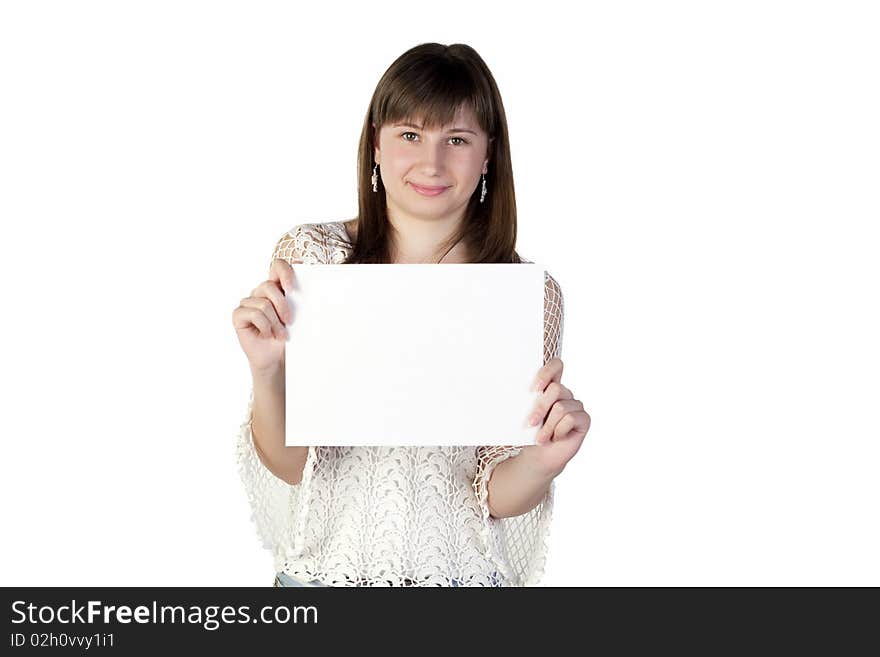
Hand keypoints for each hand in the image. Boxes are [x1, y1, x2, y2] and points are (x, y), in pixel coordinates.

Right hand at [232, 258, 298, 374]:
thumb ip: (300, 300)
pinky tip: (268, 335)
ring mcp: (247, 302)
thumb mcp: (297, 316)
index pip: (277, 266)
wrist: (276, 358)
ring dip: (275, 323)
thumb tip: (313, 290)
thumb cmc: (288, 335)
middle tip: (290, 322)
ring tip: (280, 335)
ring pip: (263, 304)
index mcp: (276, 287)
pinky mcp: (238, 314)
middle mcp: (260, 292)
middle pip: (269, 286)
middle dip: (282, 306)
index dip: (284, 272)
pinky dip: (265, 327)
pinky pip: (254, 314)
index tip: (292, 289)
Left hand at [521, 357, 590, 476]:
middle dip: (540, 408)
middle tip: (530, 423)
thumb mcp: (525, 414)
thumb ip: (526, 400)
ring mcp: (576, 406)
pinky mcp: (584, 419)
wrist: (539, 455)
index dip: (547, 372)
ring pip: (560, 407)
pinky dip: (558, 431)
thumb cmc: (530, 433)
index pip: (556, 366)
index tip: (534, 389)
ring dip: (547, 426)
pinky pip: (570, 419)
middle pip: (556, 389)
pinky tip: (555, 438)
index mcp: (551, 387)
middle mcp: (565, 394)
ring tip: (540, 438)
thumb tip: (511, 390)